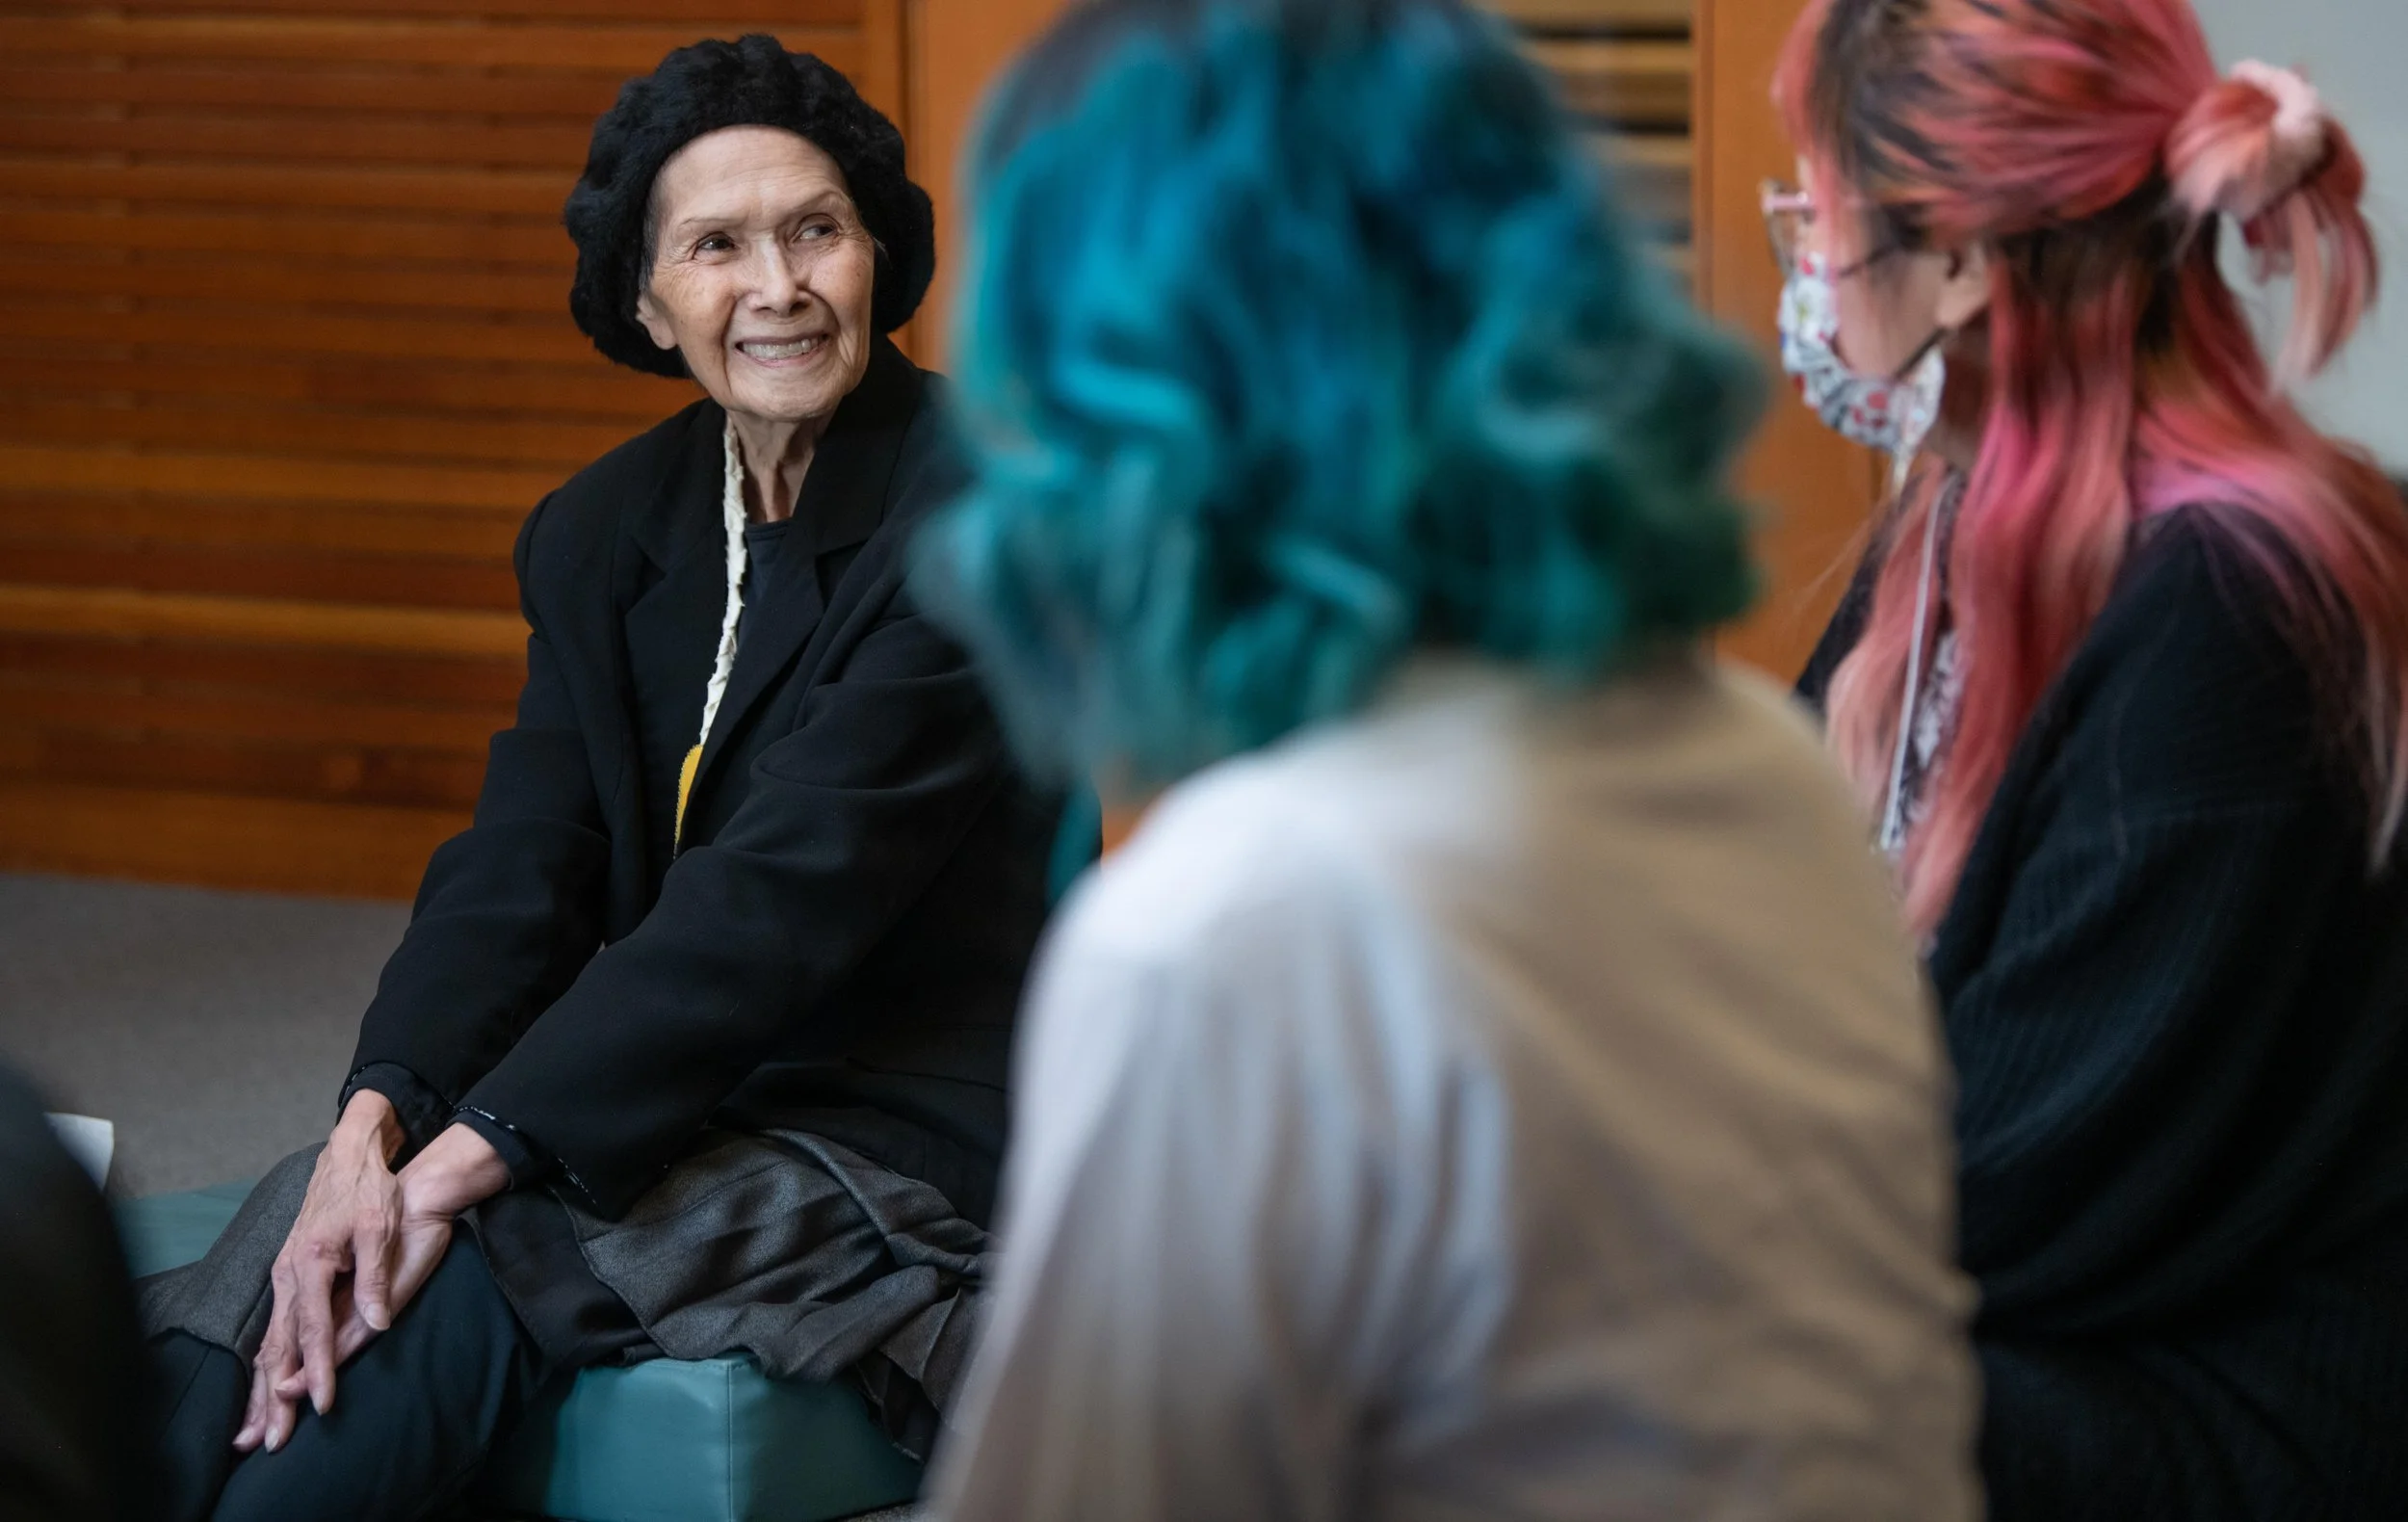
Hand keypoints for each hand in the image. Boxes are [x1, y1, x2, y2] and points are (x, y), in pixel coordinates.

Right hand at [234, 1109, 509, 1453]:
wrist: (346, 1158)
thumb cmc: (367, 1190)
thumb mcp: (379, 1227)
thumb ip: (375, 1276)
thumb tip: (378, 1322)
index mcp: (308, 1263)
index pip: (314, 1330)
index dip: (320, 1371)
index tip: (324, 1405)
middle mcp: (286, 1275)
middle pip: (279, 1347)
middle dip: (274, 1398)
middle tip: (273, 1440)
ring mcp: (282, 1276)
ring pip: (269, 1342)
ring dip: (262, 1388)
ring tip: (254, 1431)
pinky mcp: (286, 1277)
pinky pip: (272, 1329)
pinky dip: (266, 1363)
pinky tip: (262, 1388)